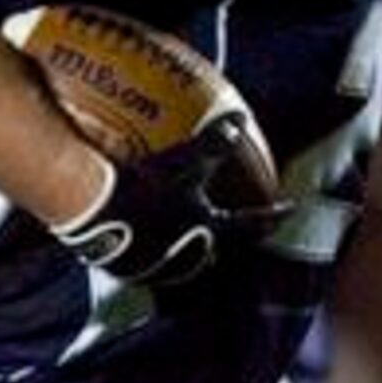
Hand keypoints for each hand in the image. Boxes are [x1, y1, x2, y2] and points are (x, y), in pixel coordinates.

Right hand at [52, 115, 285, 286]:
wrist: (92, 209)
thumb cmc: (144, 185)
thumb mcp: (185, 159)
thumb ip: (216, 141)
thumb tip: (239, 118)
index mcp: (204, 230)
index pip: (249, 224)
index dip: (271, 215)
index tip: (289, 210)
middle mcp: (182, 254)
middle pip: (208, 255)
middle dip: (215, 247)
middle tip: (219, 237)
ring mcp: (149, 264)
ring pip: (170, 261)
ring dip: (176, 251)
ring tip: (171, 239)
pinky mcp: (117, 264)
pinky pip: (134, 258)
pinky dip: (138, 246)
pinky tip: (126, 234)